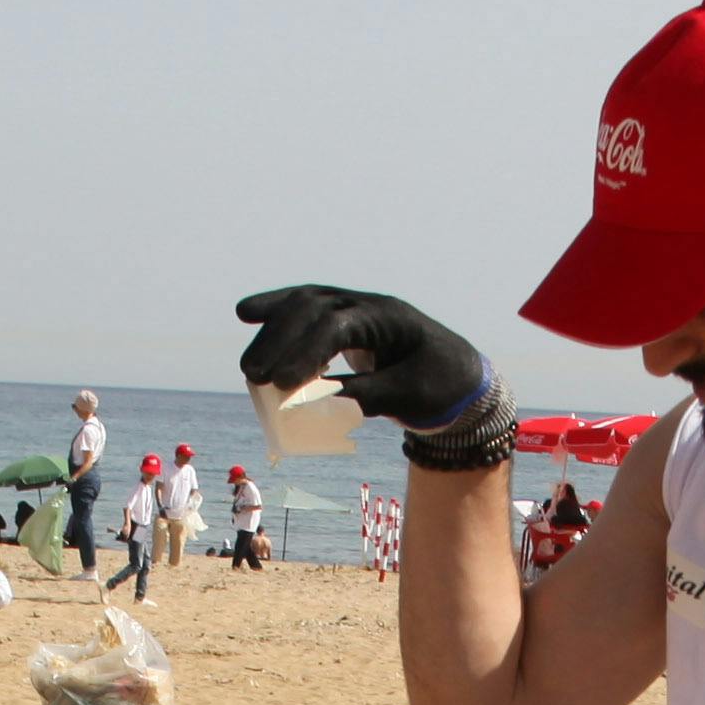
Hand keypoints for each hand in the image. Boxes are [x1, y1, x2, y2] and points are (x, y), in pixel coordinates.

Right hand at [233, 286, 506, 460]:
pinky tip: (248, 314)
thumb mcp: (409, 396)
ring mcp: (353, 306)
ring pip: (304, 302)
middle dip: (279, 340)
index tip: (280, 384)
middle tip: (254, 376)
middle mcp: (366, 304)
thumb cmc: (438, 385)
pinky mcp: (342, 318)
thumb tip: (319, 402)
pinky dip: (277, 314)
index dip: (304, 352)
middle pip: (312, 307)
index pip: (336, 326)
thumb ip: (367, 395)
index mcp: (388, 318)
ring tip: (249, 365)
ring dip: (272, 328)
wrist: (456, 373)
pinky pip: (305, 308)